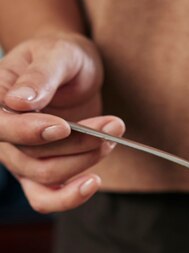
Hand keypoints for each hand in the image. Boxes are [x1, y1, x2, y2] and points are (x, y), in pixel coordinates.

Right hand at [0, 33, 124, 211]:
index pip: (2, 127)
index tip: (64, 126)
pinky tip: (93, 182)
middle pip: (31, 156)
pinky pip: (46, 198)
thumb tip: (17, 102)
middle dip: (77, 144)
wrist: (73, 68)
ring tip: (113, 136)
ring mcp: (20, 156)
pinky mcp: (42, 170)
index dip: (30, 132)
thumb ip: (39, 76)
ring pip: (45, 176)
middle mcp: (3, 134)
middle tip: (114, 124)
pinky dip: (69, 197)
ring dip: (85, 161)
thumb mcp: (56, 54)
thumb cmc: (62, 56)